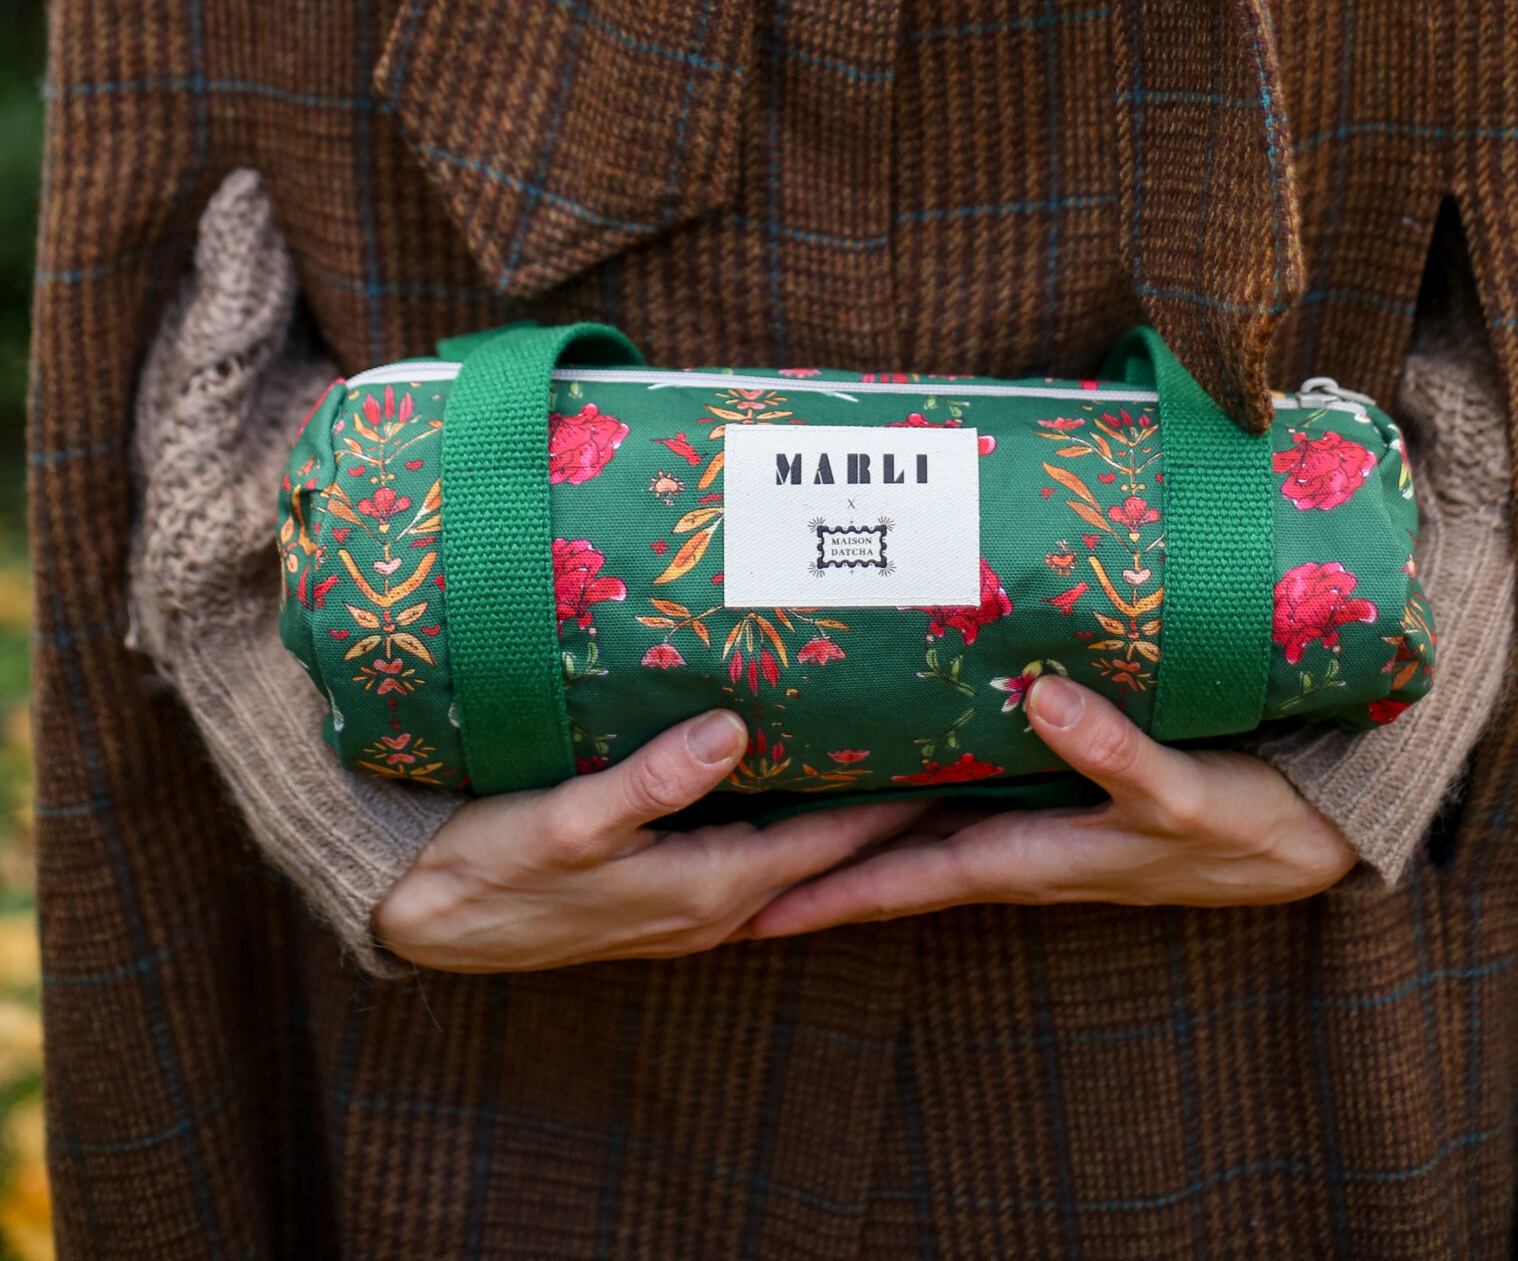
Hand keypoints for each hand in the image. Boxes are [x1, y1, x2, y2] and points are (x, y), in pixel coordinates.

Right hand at [372, 710, 927, 971]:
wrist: (422, 918)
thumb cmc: (490, 864)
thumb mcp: (565, 819)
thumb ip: (651, 782)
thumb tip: (732, 730)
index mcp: (706, 887)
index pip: (831, 840)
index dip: (900, 799)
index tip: (959, 755)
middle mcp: (715, 906)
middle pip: (832, 853)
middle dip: (897, 808)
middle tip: (965, 751)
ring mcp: (693, 905)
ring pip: (801, 854)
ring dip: (854, 814)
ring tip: (913, 757)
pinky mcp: (668, 890)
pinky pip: (761, 852)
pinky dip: (801, 818)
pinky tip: (811, 779)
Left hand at [747, 676, 1356, 938]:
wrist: (1318, 833)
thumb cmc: (1253, 821)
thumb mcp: (1190, 792)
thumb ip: (1118, 752)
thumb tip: (1035, 697)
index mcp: (1046, 856)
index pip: (918, 877)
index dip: (840, 889)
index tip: (758, 905)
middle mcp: (1034, 849)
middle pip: (909, 864)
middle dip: (829, 869)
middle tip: (741, 861)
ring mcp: (1053, 828)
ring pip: (939, 835)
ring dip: (871, 833)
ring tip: (795, 812)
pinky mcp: (1075, 800)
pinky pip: (981, 805)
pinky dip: (932, 795)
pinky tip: (907, 760)